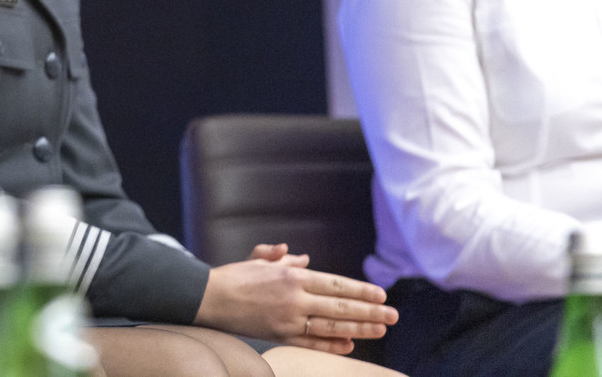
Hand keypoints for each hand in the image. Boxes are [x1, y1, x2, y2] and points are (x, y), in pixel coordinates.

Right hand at [194, 244, 397, 353]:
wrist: (209, 298)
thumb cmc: (234, 276)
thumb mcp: (259, 259)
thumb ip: (282, 256)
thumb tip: (304, 258)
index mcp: (291, 276)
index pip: (335, 284)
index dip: (360, 291)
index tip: (380, 294)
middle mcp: (294, 298)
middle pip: (340, 308)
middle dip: (370, 311)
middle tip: (393, 315)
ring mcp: (288, 320)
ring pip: (332, 327)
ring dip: (359, 329)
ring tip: (381, 330)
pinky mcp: (280, 336)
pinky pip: (312, 343)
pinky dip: (332, 346)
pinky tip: (350, 346)